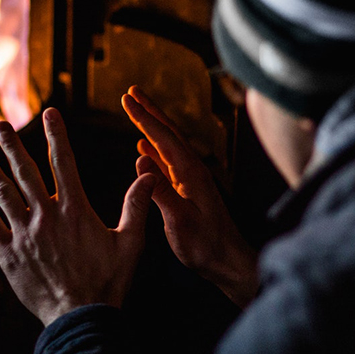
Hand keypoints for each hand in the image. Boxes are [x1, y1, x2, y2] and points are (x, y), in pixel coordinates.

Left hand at [0, 108, 155, 326]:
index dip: (56, 135)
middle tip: (0, 124)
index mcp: (75, 209)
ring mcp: (24, 234)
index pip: (63, 162)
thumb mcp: (130, 242)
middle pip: (25, 172)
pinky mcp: (9, 254)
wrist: (80, 317)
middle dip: (12, 145)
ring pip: (2, 194)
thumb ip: (137, 206)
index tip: (49, 113)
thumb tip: (149, 175)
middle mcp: (46, 216)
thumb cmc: (109, 281)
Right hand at [122, 86, 257, 306]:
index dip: (143, 117)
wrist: (228, 262)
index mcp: (191, 173)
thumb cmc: (206, 246)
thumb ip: (160, 191)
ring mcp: (191, 180)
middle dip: (149, 111)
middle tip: (131, 92)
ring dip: (151, 128)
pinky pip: (167, 164)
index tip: (126, 99)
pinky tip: (144, 150)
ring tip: (136, 112)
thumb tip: (140, 161)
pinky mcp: (188, 192)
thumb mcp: (180, 220)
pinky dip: (154, 151)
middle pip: (168, 133)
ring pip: (167, 146)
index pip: (163, 138)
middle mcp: (192, 171)